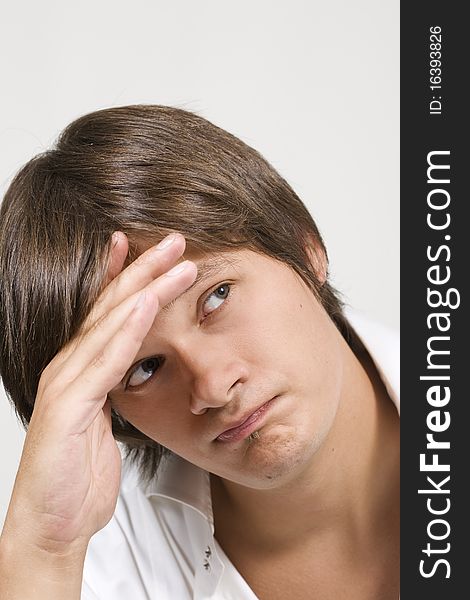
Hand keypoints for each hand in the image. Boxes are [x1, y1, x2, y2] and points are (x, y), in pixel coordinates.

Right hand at [1, 232, 196, 554]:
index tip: (156, 252)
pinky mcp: (68, 405)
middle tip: (173, 239)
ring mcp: (66, 383)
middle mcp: (70, 367)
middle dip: (143, 268)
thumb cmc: (78, 476)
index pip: (108, 314)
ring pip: (110, 323)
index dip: (130, 278)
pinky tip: (146, 304)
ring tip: (173, 258)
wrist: (53, 526)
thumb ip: (113, 389)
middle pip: (111, 307)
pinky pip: (106, 359)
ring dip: (144, 287)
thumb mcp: (104, 423)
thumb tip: (134, 368)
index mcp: (81, 370)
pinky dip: (127, 328)